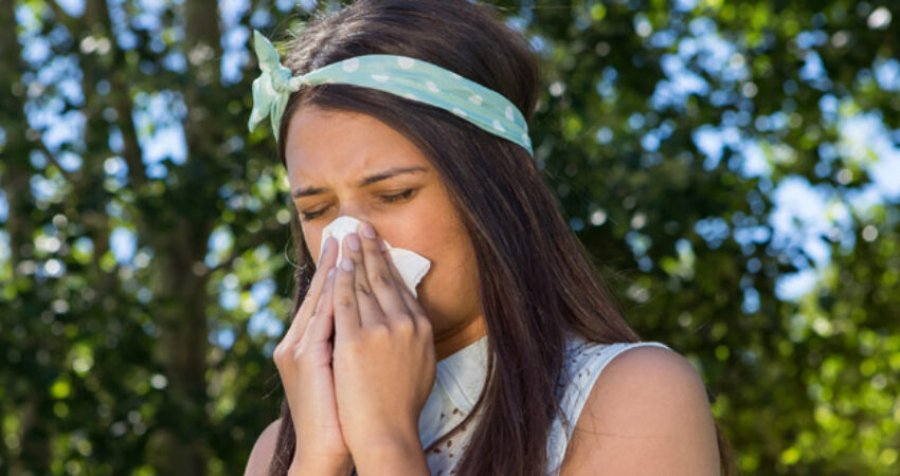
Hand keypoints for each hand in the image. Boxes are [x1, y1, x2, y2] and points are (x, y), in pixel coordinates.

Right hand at [272, 237, 352, 474]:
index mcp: (304, 344)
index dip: (337, 269)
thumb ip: (349, 343)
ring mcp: (299, 348)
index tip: (349, 243)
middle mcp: (297, 341)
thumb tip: (372, 317)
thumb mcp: (343, 371)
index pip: (325, 298)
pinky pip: (322, 317)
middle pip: (320, 292)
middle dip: (335, 259)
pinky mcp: (307, 358)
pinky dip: (333, 294)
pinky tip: (343, 274)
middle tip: (347, 228)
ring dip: (334, 268)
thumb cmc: (340, 414)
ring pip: (320, 298)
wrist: (326, 447)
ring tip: (346, 240)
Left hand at [331, 221, 436, 458]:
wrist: (386, 432)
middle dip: (372, 249)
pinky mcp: (355, 340)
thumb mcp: (420, 367)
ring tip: (348, 236)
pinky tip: (337, 264)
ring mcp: (380, 330)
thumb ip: (414, 341)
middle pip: (385, 278)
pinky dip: (340, 280)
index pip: (402, 287)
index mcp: (422, 329)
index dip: (390, 264)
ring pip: (364, 284)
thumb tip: (412, 324)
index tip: (381, 247)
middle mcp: (405, 323)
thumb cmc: (401, 406)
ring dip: (355, 257)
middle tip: (363, 226)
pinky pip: (345, 301)